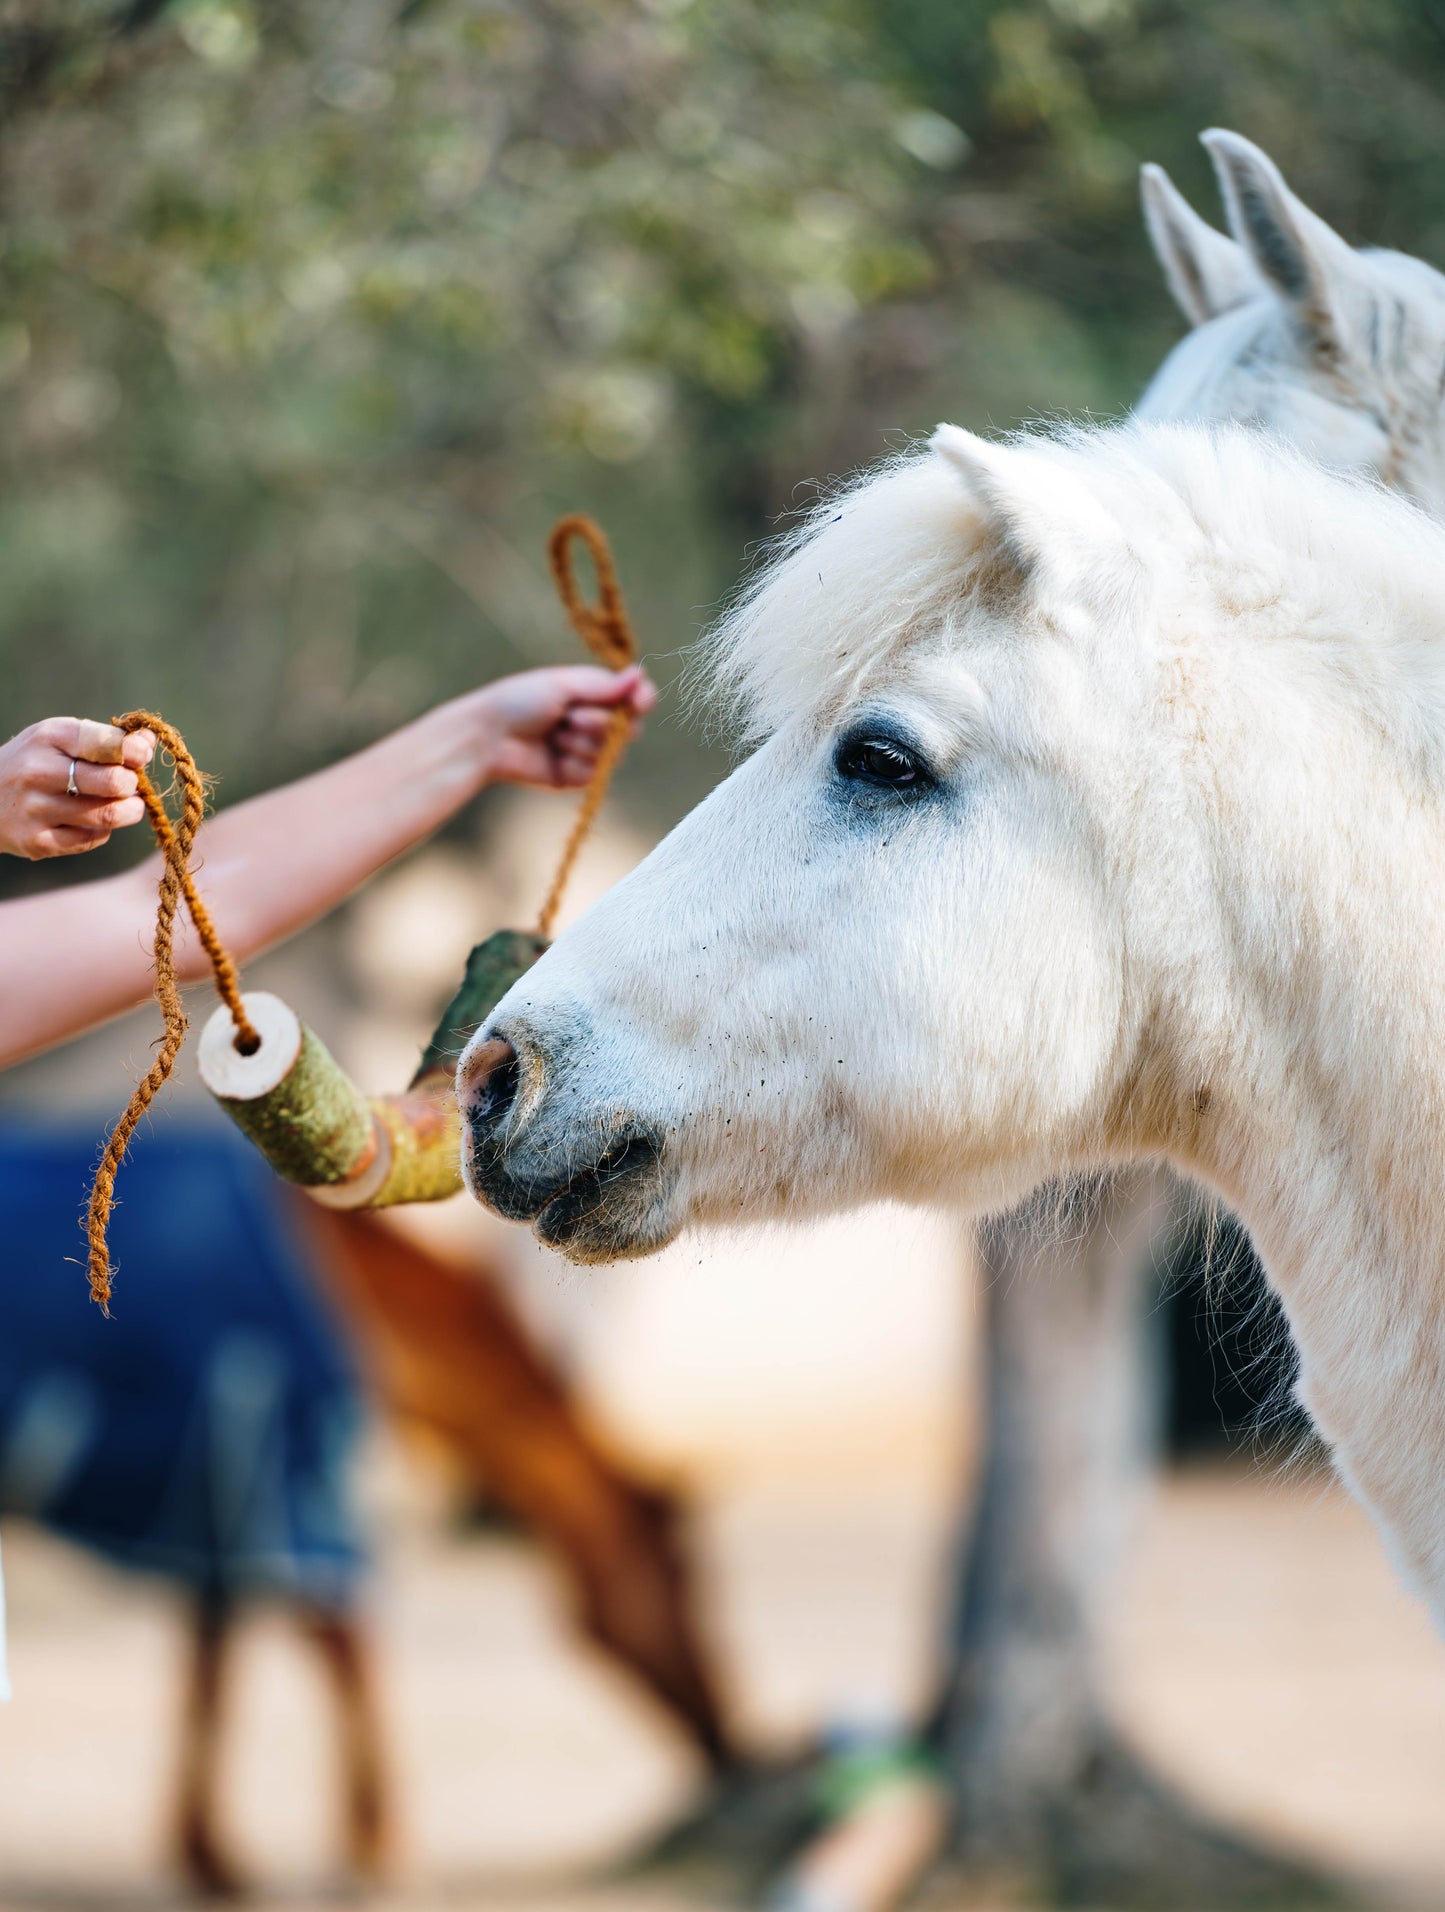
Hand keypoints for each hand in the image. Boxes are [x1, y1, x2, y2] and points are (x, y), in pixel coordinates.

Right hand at [0, 717, 155, 859]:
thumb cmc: (35, 762)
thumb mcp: (61, 739)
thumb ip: (106, 739)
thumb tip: (148, 742)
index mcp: (50, 737)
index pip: (109, 743)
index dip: (136, 753)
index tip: (139, 757)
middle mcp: (39, 771)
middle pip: (114, 782)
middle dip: (133, 785)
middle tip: (130, 786)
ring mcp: (36, 809)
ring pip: (108, 815)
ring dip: (129, 811)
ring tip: (127, 805)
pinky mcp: (36, 842)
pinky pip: (91, 840)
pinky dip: (103, 831)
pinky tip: (94, 821)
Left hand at [477, 664, 657, 788]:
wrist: (488, 737)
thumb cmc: (519, 701)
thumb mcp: (563, 685)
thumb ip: (603, 685)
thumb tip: (640, 673)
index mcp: (593, 695)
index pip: (635, 699)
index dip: (642, 700)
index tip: (638, 702)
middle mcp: (595, 722)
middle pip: (630, 729)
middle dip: (601, 724)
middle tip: (570, 717)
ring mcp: (586, 751)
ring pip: (612, 754)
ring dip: (580, 743)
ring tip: (552, 735)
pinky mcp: (575, 776)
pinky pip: (593, 774)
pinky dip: (572, 764)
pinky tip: (551, 756)